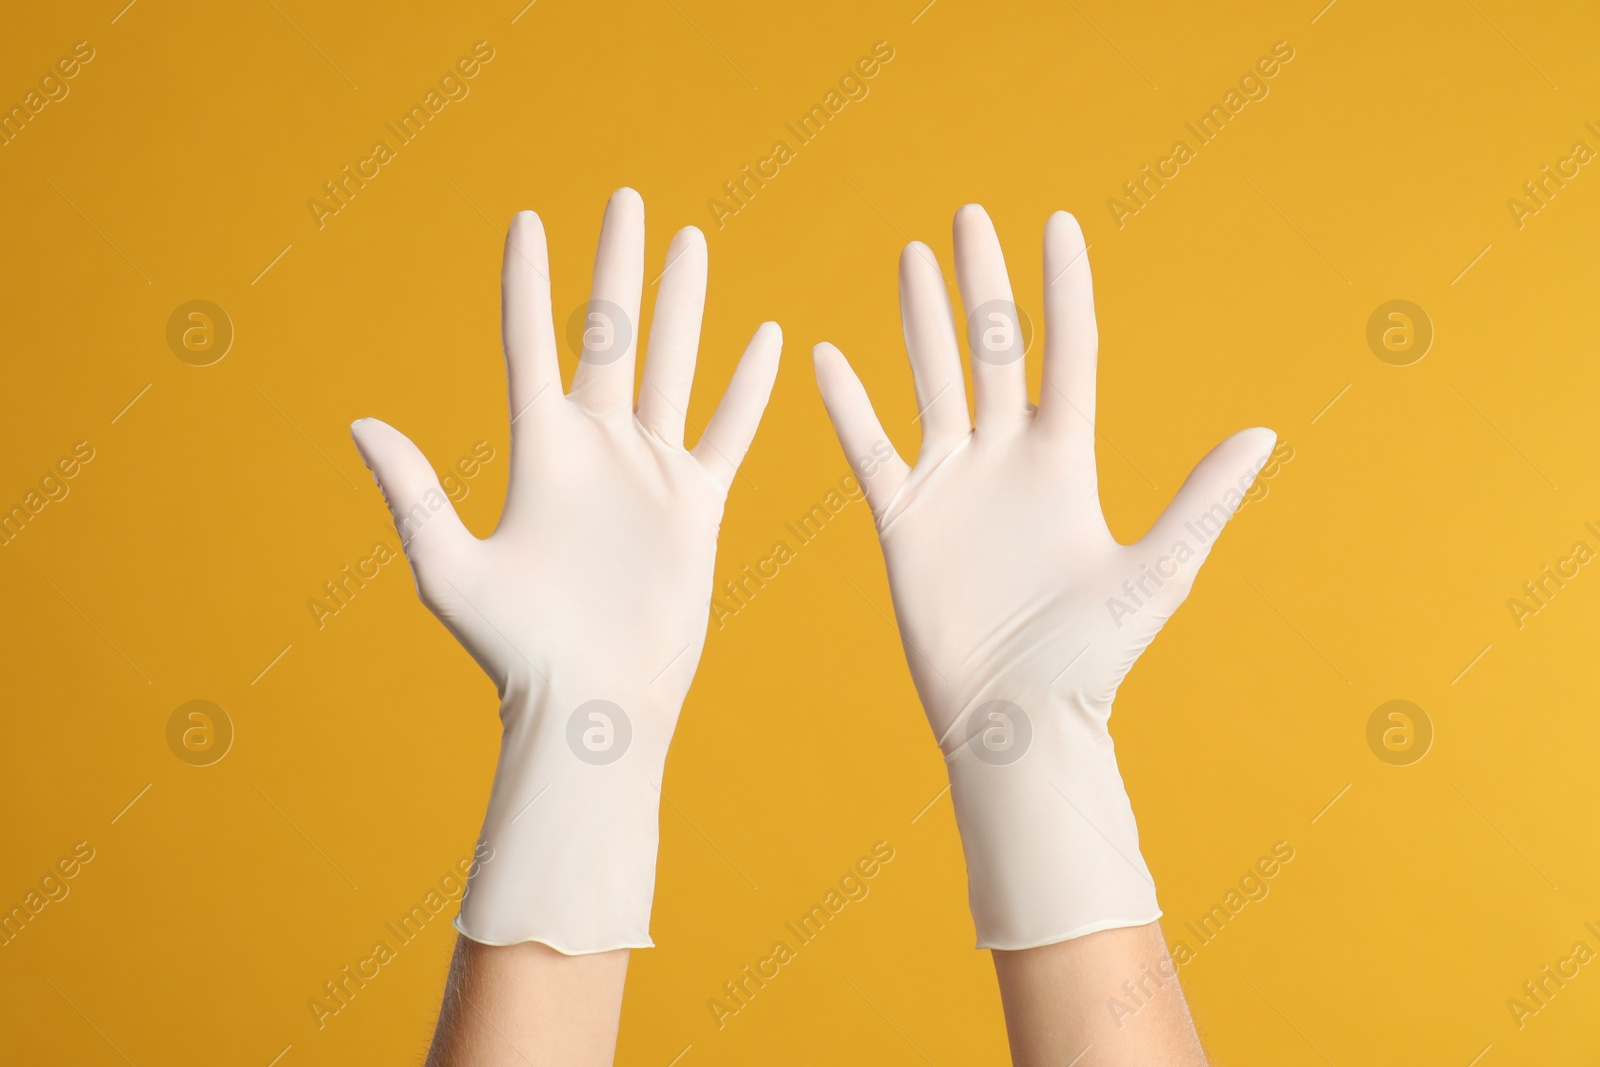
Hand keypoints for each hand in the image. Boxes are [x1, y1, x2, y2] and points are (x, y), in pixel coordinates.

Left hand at [352, 188, 780, 951]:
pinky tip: (765, 339)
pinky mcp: (696, 505)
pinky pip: (727, 432)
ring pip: (674, 366)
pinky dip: (747, 388)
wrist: (594, 703)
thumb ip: (416, 492)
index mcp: (540, 451)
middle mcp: (597, 449)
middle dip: (618, 267)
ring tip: (692, 241)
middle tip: (627, 201)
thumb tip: (362, 424)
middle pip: (611, 335)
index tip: (527, 221)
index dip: (528, 283)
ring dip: (683, 304)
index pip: (532, 345)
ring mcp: (650, 472)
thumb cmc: (516, 648)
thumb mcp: (450, 567)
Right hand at [813, 204, 1272, 947]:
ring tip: (911, 258)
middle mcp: (1006, 462)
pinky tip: (826, 357)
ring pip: (932, 383)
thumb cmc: (1091, 657)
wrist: (1016, 718)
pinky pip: (870, 450)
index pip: (1065, 355)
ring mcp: (953, 486)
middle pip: (992, 352)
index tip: (1057, 225)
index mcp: (1065, 464)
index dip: (1062, 290)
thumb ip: (1203, 500)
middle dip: (982, 285)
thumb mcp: (1157, 572)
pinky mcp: (905, 519)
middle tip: (969, 219)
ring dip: (920, 322)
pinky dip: (847, 406)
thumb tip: (1266, 432)